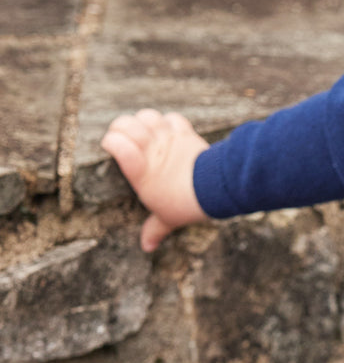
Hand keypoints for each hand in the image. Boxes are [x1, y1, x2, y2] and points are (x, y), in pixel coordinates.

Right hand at [101, 109, 209, 251]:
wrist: (215, 189)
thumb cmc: (185, 205)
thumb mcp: (166, 219)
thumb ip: (154, 229)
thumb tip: (147, 247)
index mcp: (139, 169)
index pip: (116, 143)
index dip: (110, 142)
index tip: (110, 147)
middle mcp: (150, 149)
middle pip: (125, 123)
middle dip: (120, 126)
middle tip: (122, 136)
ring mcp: (168, 138)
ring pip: (147, 116)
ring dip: (142, 120)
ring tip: (144, 131)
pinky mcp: (185, 133)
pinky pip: (172, 118)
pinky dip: (168, 121)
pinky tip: (168, 130)